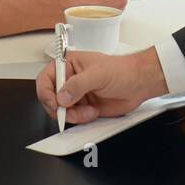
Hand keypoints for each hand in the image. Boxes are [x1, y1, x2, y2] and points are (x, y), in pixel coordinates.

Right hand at [36, 47, 167, 124]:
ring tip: (89, 111)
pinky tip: (93, 112)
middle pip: (50, 98)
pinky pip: (73, 118)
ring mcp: (76, 95)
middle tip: (71, 112)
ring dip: (73, 116)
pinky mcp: (83, 108)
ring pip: (61, 111)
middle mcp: (69, 80)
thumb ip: (77, 85)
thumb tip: (62, 97)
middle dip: (60, 108)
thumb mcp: (98, 74)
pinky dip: (80, 119)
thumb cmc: (122, 70)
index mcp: (68, 65)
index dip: (46, 93)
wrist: (138, 84)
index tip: (55, 104)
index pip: (46, 79)